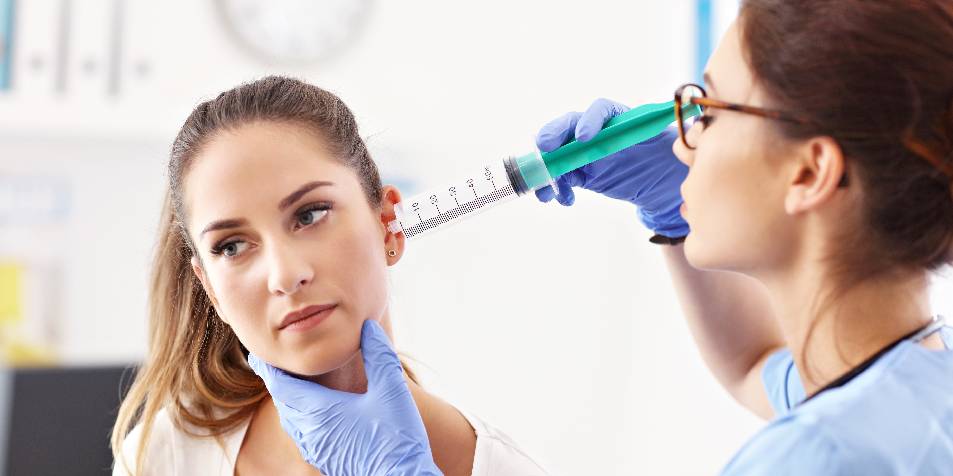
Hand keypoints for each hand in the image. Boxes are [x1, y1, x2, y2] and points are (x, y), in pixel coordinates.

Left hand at [247, 320, 440, 475]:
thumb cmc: (396, 438)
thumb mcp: (392, 390)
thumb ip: (379, 355)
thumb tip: (368, 328)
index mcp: (319, 411)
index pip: (281, 385)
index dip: (268, 368)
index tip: (258, 354)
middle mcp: (310, 432)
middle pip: (283, 403)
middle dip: (278, 383)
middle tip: (274, 366)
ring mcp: (316, 449)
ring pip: (291, 421)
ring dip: (289, 402)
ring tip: (292, 387)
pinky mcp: (326, 460)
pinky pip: (303, 434)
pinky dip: (300, 418)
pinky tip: (316, 415)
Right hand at [535, 98, 689, 237]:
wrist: (661, 180)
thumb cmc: (669, 155)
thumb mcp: (676, 143)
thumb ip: (679, 132)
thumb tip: (695, 115)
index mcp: (620, 118)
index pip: (601, 110)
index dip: (590, 121)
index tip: (584, 138)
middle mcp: (598, 130)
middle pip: (568, 127)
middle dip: (552, 136)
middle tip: (543, 149)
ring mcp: (585, 151)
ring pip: (558, 153)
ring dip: (548, 169)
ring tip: (546, 189)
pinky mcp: (581, 172)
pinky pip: (562, 177)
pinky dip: (557, 188)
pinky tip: (564, 200)